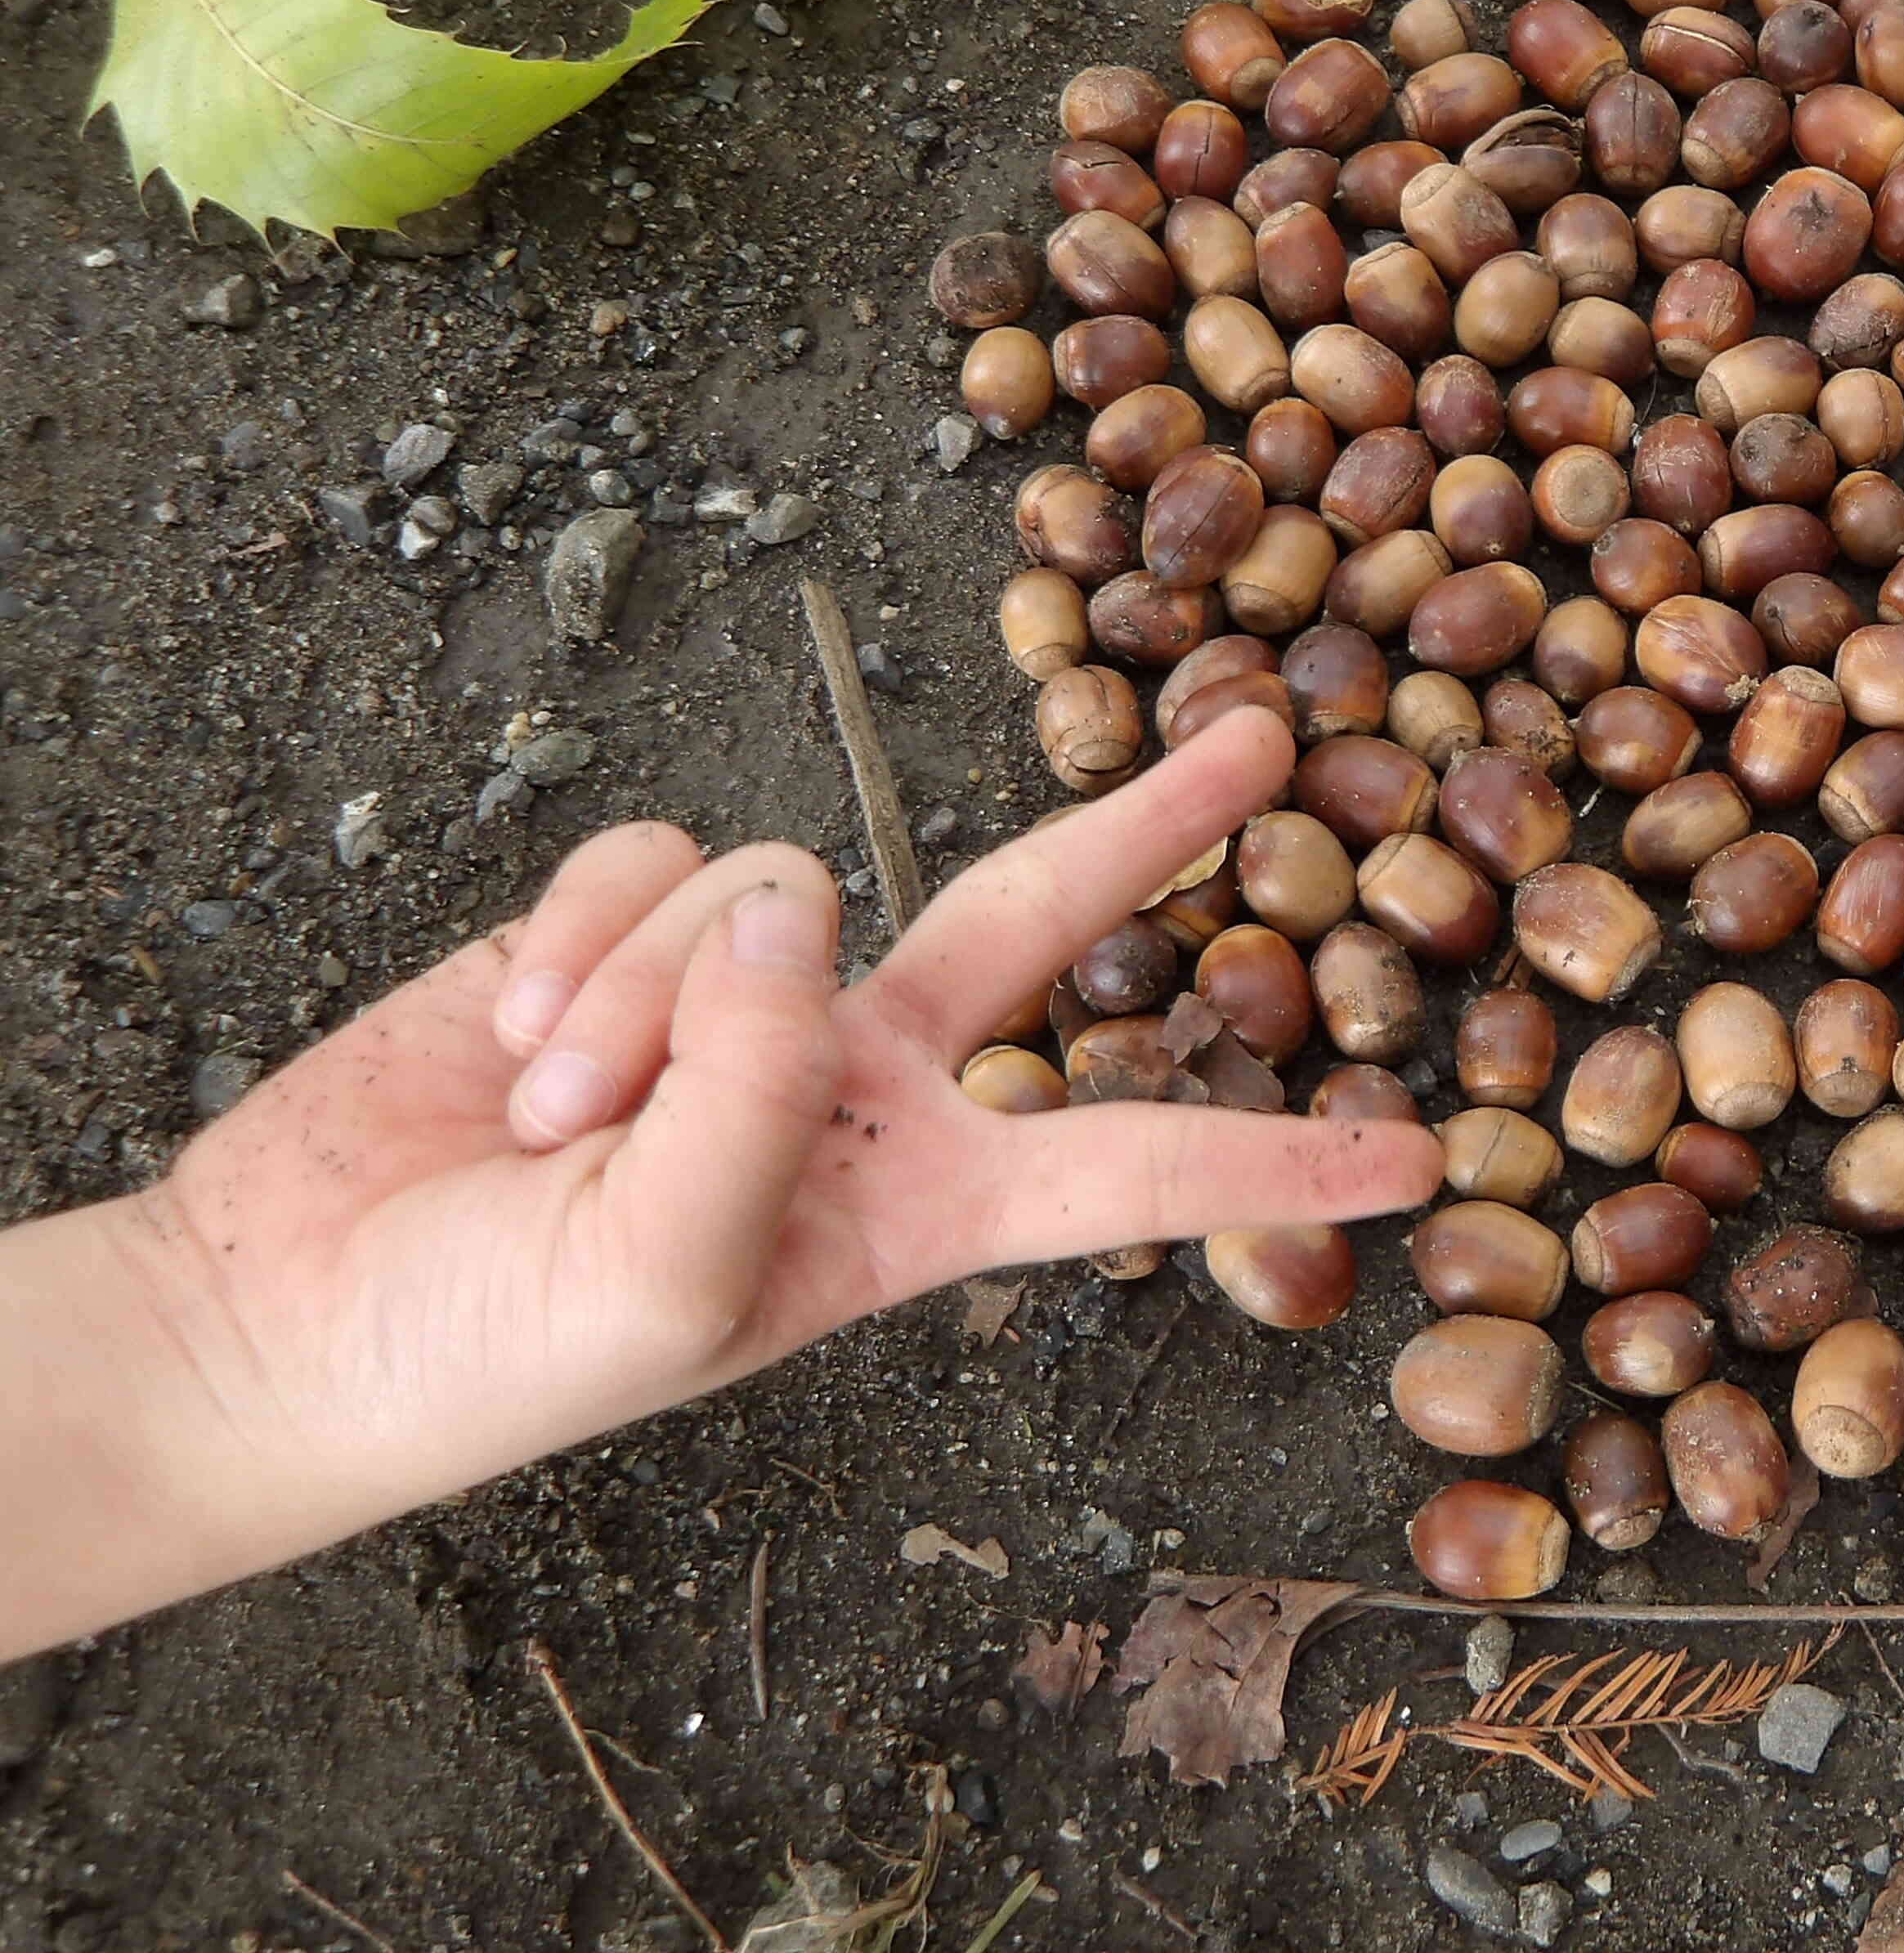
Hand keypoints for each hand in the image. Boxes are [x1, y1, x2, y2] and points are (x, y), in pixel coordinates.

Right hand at [4, 711, 1435, 1654]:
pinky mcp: (630, 925)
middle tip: (1260, 743)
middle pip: (1036, 917)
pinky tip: (508, 1045)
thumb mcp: (669, 1275)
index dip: (1271, 1157)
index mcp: (919, 1203)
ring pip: (778, 889)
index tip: (1421, 1155)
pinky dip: (577, 946)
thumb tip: (798, 914)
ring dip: (649, 999)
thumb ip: (760, 1098)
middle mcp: (863, 1080)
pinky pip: (660, 859)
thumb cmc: (496, 1347)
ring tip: (551, 1119)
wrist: (294, 1311)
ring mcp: (752, 994)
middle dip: (1145, 827)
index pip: (1130, 1168)